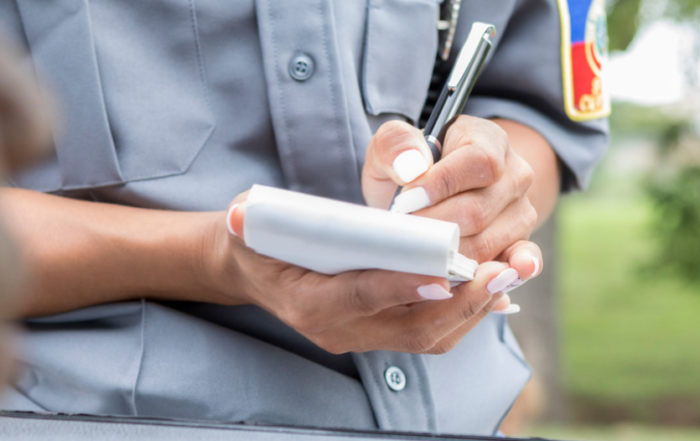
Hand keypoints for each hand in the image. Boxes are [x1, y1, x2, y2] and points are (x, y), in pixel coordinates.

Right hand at [197, 192, 542, 353]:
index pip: (360, 297)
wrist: (253, 270)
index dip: (402, 284)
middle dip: (460, 301)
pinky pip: (432, 330)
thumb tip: (245, 214)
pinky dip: (465, 310)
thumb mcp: (249, 220)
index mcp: (306, 304)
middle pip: (411, 327)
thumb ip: (251, 217)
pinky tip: (493, 285)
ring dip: (473, 306)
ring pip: (430, 335)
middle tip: (501, 271)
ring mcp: (362, 337)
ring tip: (509, 274)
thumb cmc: (256, 239)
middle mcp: (338, 331)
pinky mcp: (381, 332)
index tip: (445, 269)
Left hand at [362, 116, 537, 263]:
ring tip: (416, 253)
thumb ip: (394, 145)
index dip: (442, 183)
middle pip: (478, 210)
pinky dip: (505, 272)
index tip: (406, 200)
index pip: (479, 162)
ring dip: (446, 254)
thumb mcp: (390, 148)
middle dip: (434, 227)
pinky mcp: (519, 244)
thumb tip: (411, 167)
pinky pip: (520, 261)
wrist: (428, 195)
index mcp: (488, 140)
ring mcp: (520, 212)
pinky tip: (493, 279)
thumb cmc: (410, 169)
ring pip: (487, 243)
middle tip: (401, 234)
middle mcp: (515, 176)